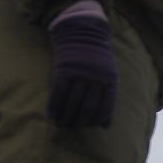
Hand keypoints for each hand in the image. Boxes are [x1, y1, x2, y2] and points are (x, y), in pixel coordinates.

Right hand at [47, 3, 116, 127]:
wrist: (81, 33)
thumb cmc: (96, 59)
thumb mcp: (108, 75)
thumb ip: (108, 99)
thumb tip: (107, 126)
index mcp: (110, 79)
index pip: (105, 107)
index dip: (97, 120)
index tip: (89, 126)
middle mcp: (96, 77)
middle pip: (88, 107)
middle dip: (80, 121)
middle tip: (73, 128)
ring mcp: (79, 74)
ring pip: (72, 103)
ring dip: (66, 118)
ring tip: (62, 125)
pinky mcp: (63, 71)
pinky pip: (58, 94)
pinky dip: (55, 108)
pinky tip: (53, 115)